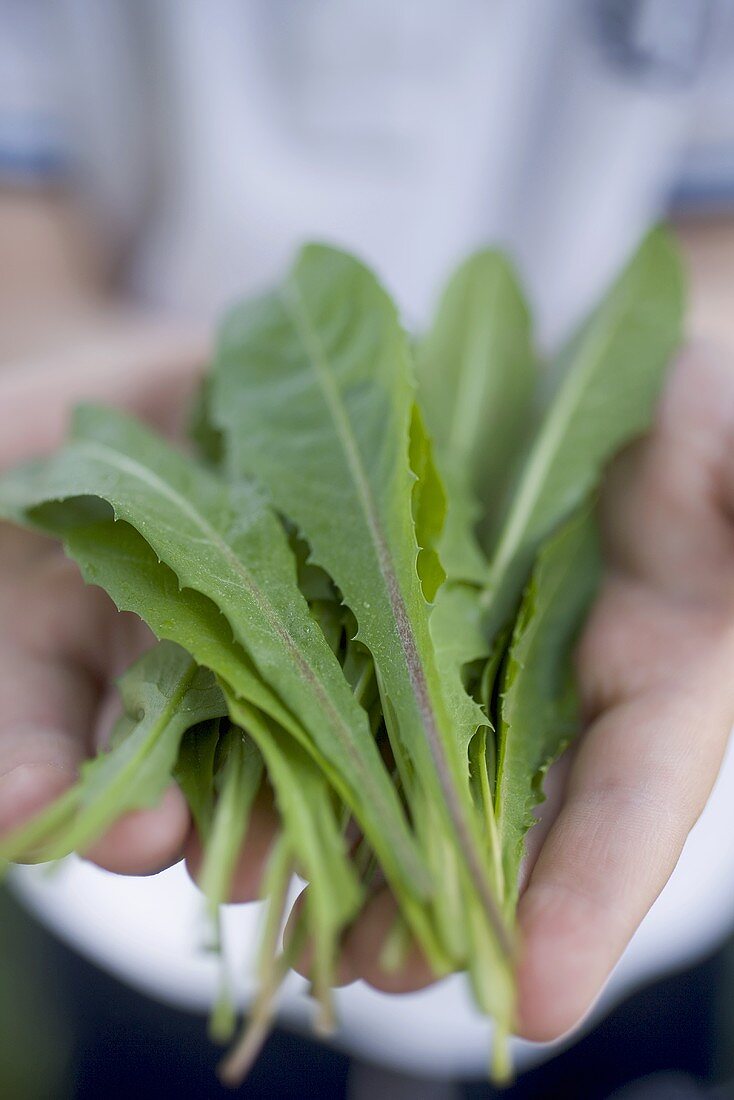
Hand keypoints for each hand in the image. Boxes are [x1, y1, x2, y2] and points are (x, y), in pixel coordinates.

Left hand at [4, 339, 733, 1046]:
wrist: (597, 383)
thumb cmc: (688, 412)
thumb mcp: (729, 438)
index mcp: (663, 678)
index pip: (631, 799)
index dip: (591, 894)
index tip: (541, 999)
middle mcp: (562, 696)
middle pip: (507, 824)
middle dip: (448, 912)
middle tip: (384, 979)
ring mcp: (473, 663)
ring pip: (414, 780)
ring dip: (363, 858)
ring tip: (311, 936)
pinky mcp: (393, 620)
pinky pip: (346, 693)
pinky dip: (304, 749)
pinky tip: (255, 803)